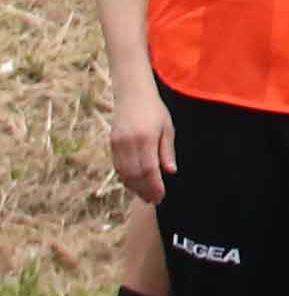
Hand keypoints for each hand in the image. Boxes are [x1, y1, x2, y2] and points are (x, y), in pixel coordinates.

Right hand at [105, 79, 170, 200]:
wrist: (132, 94)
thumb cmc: (154, 110)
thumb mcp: (167, 128)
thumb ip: (167, 150)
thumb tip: (170, 171)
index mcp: (146, 138)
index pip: (149, 169)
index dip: (154, 186)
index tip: (161, 196)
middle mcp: (129, 143)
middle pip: (135, 175)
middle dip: (144, 190)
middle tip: (154, 200)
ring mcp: (117, 144)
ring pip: (124, 173)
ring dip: (134, 187)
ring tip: (145, 196)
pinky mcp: (111, 144)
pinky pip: (117, 166)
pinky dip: (126, 178)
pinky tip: (134, 184)